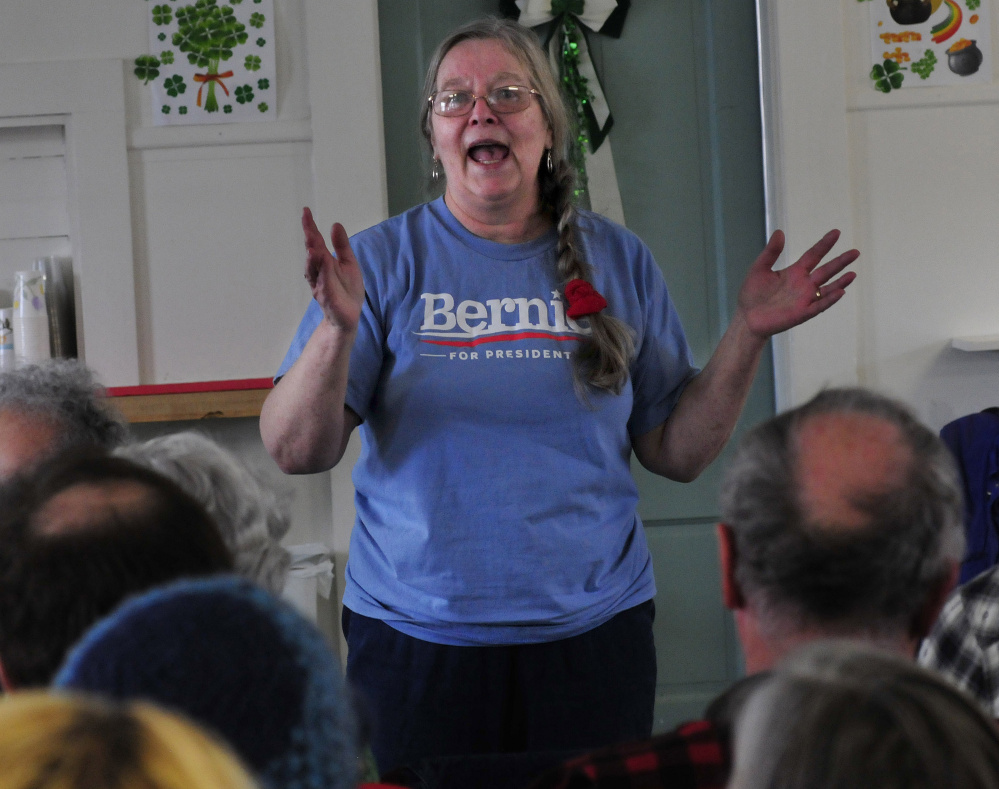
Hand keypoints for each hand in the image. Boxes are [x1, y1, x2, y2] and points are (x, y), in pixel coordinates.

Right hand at [302, 207, 364, 333]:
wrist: (349, 315)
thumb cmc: (347, 289)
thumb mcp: (348, 263)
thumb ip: (341, 246)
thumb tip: (335, 224)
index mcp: (324, 262)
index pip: (316, 242)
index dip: (310, 227)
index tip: (305, 211)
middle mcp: (318, 272)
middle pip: (312, 253)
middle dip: (309, 239)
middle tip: (306, 222)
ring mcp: (321, 285)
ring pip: (314, 270)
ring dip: (313, 258)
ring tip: (313, 246)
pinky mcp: (327, 298)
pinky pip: (324, 286)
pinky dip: (323, 276)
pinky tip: (323, 265)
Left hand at [736, 229, 857, 338]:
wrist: (747, 317)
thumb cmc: (752, 293)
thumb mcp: (759, 268)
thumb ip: (771, 252)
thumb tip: (779, 232)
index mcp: (794, 272)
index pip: (813, 255)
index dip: (824, 244)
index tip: (836, 232)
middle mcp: (803, 284)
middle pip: (826, 270)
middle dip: (840, 262)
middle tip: (856, 252)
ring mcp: (804, 299)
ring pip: (827, 288)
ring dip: (840, 282)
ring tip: (853, 274)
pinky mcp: (802, 313)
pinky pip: (819, 306)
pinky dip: (830, 299)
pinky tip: (840, 292)